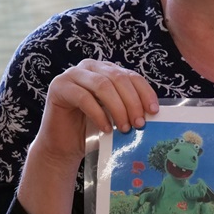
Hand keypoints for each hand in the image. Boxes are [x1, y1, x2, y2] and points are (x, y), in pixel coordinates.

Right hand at [18, 59, 158, 213]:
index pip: (130, 75)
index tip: (153, 110)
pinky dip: (98, 114)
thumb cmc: (91, 130)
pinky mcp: (59, 87)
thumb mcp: (114, 115)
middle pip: (117, 78)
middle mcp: (89, 67)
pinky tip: (106, 129)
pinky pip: (83, 97)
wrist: (63, 147)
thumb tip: (153, 111)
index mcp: (105, 70)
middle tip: (140, 123)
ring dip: (118, 108)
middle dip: (132, 101)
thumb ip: (129, 107)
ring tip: (124, 128)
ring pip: (102, 85)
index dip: (144, 91)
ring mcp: (72, 75)